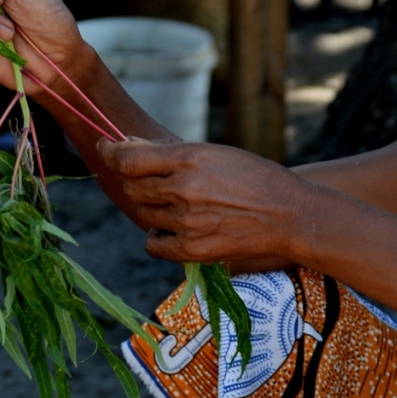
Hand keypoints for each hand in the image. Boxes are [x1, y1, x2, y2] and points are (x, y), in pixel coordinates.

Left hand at [95, 138, 308, 267]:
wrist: (288, 214)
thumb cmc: (254, 178)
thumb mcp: (215, 153)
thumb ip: (170, 153)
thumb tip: (126, 147)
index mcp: (190, 158)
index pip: (129, 158)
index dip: (112, 153)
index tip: (108, 149)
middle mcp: (184, 189)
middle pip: (133, 187)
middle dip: (138, 181)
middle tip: (157, 181)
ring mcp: (188, 221)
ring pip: (143, 213)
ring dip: (153, 207)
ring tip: (182, 205)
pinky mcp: (193, 250)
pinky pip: (153, 244)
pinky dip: (158, 236)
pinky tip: (175, 228)